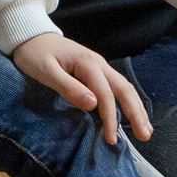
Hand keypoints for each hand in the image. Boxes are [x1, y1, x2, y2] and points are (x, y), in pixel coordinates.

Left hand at [11, 33, 150, 147]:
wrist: (30, 36)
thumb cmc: (34, 55)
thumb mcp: (46, 72)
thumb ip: (69, 87)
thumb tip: (93, 104)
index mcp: (88, 63)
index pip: (105, 94)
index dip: (110, 118)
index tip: (111, 139)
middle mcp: (99, 63)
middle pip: (124, 89)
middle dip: (136, 113)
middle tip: (145, 136)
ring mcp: (99, 66)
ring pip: (125, 87)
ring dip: (137, 108)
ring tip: (145, 128)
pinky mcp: (96, 71)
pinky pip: (117, 87)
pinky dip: (128, 101)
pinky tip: (132, 112)